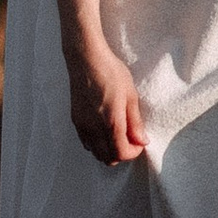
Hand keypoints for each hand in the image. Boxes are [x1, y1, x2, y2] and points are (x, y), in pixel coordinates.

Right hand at [66, 37, 145, 167]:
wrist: (87, 59)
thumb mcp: (131, 95)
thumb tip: (142, 141)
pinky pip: (86, 143)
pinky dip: (97, 144)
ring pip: (96, 153)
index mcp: (110, 122)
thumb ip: (135, 122)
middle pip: (107, 158)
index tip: (140, 142)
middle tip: (130, 139)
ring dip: (109, 150)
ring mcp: (82, 126)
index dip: (133, 152)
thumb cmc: (111, 73)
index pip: (121, 153)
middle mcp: (93, 128)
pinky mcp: (75, 121)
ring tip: (118, 133)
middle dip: (122, 153)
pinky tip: (104, 129)